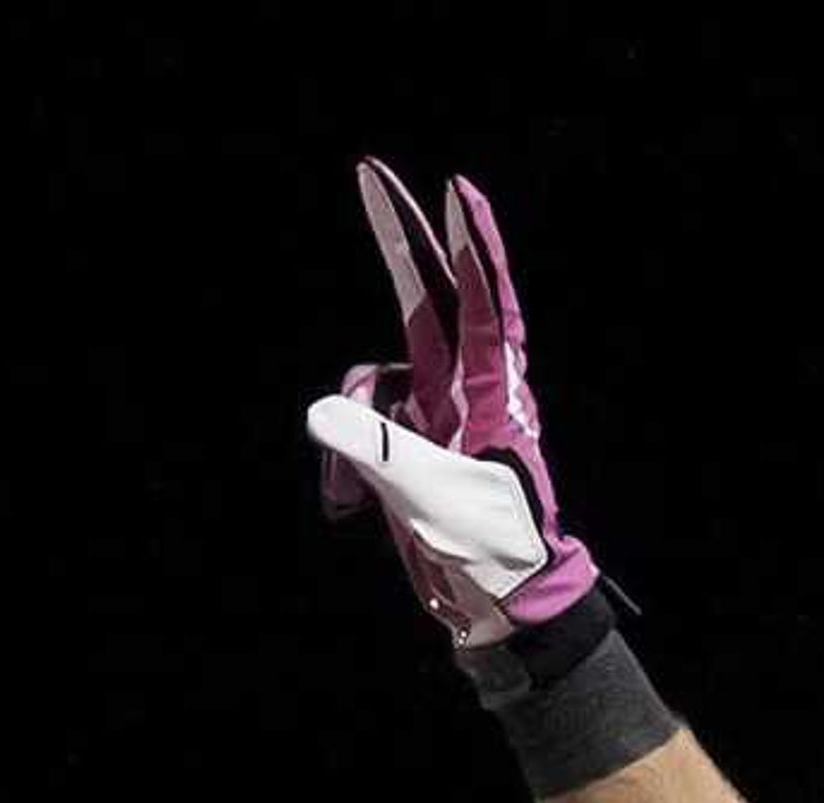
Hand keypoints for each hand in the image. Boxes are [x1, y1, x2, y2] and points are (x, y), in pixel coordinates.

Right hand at [304, 161, 601, 650]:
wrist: (502, 607)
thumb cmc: (492, 552)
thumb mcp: (434, 500)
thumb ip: (378, 451)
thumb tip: (322, 411)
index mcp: (489, 391)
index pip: (481, 300)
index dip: (470, 243)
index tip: (457, 189)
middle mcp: (463, 388)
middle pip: (427, 297)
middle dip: (400, 240)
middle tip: (372, 174)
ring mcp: (435, 413)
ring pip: (371, 377)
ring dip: (349, 421)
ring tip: (348, 499)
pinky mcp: (409, 443)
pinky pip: (359, 424)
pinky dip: (343, 458)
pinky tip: (345, 508)